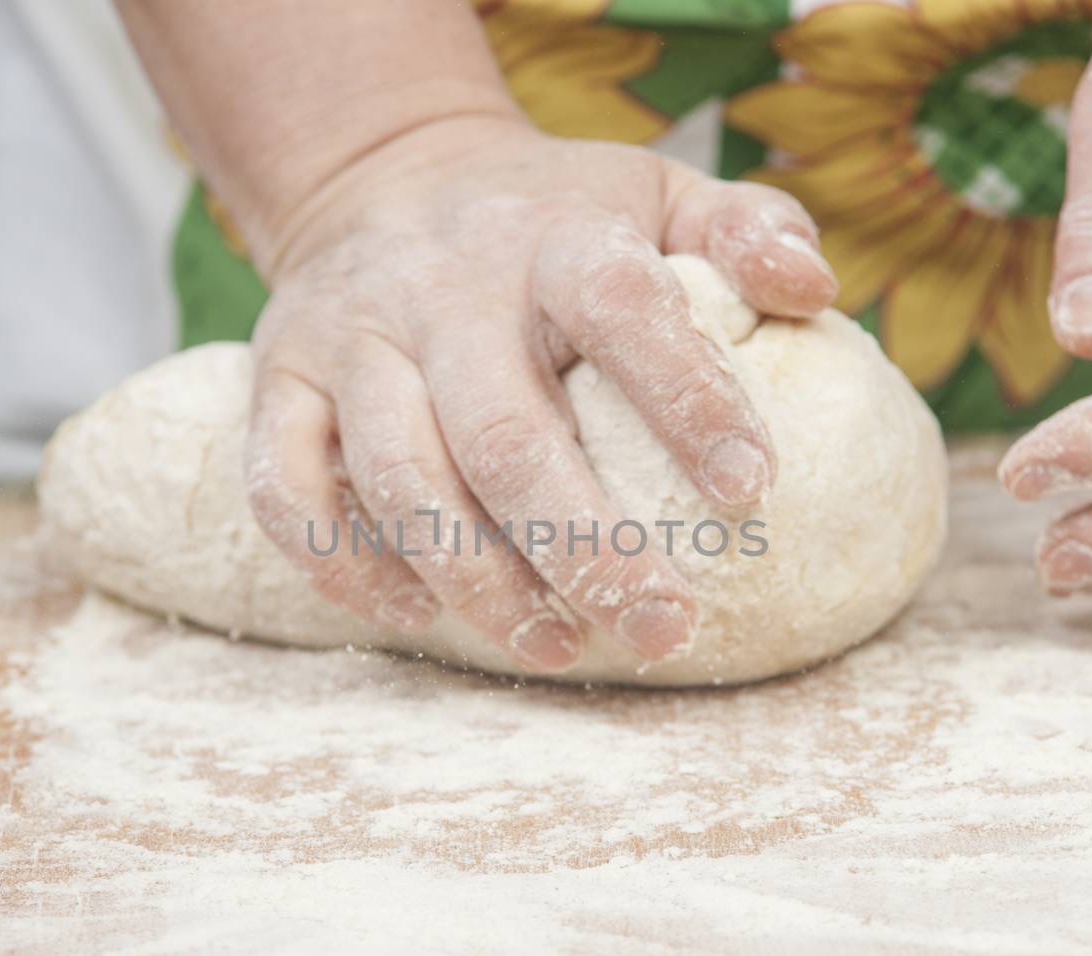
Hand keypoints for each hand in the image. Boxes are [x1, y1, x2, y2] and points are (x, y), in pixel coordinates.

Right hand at [243, 116, 835, 669]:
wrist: (378, 171)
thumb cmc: (546, 214)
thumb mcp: (653, 191)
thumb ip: (742, 229)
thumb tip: (814, 289)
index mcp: (550, 238)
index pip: (622, 310)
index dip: (687, 401)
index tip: (749, 491)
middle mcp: (440, 288)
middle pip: (504, 435)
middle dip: (586, 550)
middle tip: (663, 629)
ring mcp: (348, 339)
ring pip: (399, 478)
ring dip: (478, 583)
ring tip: (560, 648)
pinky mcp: (277, 382)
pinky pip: (287, 492)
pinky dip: (347, 566)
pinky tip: (420, 615)